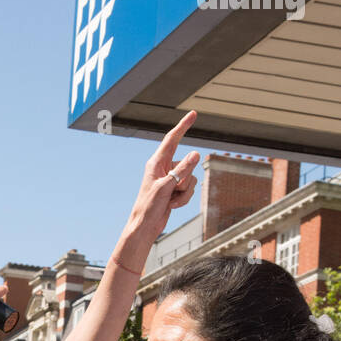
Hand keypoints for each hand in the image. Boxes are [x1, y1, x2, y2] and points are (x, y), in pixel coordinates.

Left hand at [117, 110, 200, 264]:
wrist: (145, 226)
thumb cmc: (148, 207)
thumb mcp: (166, 187)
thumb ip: (182, 170)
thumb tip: (196, 153)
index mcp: (156, 162)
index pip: (172, 139)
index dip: (183, 126)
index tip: (193, 114)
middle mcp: (163, 168)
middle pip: (187, 165)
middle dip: (184, 181)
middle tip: (170, 193)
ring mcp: (170, 179)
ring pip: (191, 178)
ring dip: (184, 193)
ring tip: (170, 201)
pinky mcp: (174, 189)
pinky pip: (189, 189)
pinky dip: (184, 199)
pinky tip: (172, 205)